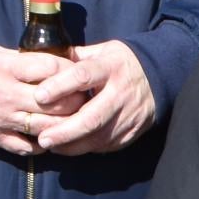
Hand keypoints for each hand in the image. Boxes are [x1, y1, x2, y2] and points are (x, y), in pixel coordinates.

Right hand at [0, 44, 70, 154]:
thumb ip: (22, 58)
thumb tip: (53, 59)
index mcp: (6, 68)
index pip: (50, 69)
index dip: (70, 70)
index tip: (78, 71)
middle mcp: (8, 95)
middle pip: (55, 102)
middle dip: (76, 100)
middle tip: (85, 97)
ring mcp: (3, 119)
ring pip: (46, 127)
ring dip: (66, 125)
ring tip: (75, 118)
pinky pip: (27, 147)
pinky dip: (44, 145)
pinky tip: (52, 137)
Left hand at [32, 41, 157, 155]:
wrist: (160, 77)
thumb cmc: (120, 63)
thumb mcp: (101, 51)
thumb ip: (74, 57)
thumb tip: (43, 60)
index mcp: (111, 66)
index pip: (83, 76)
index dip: (59, 86)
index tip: (38, 96)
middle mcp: (121, 92)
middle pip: (91, 117)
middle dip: (65, 130)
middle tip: (42, 138)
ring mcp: (129, 115)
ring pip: (98, 137)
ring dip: (71, 144)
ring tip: (49, 145)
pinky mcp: (131, 131)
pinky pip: (106, 145)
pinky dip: (85, 148)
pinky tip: (67, 147)